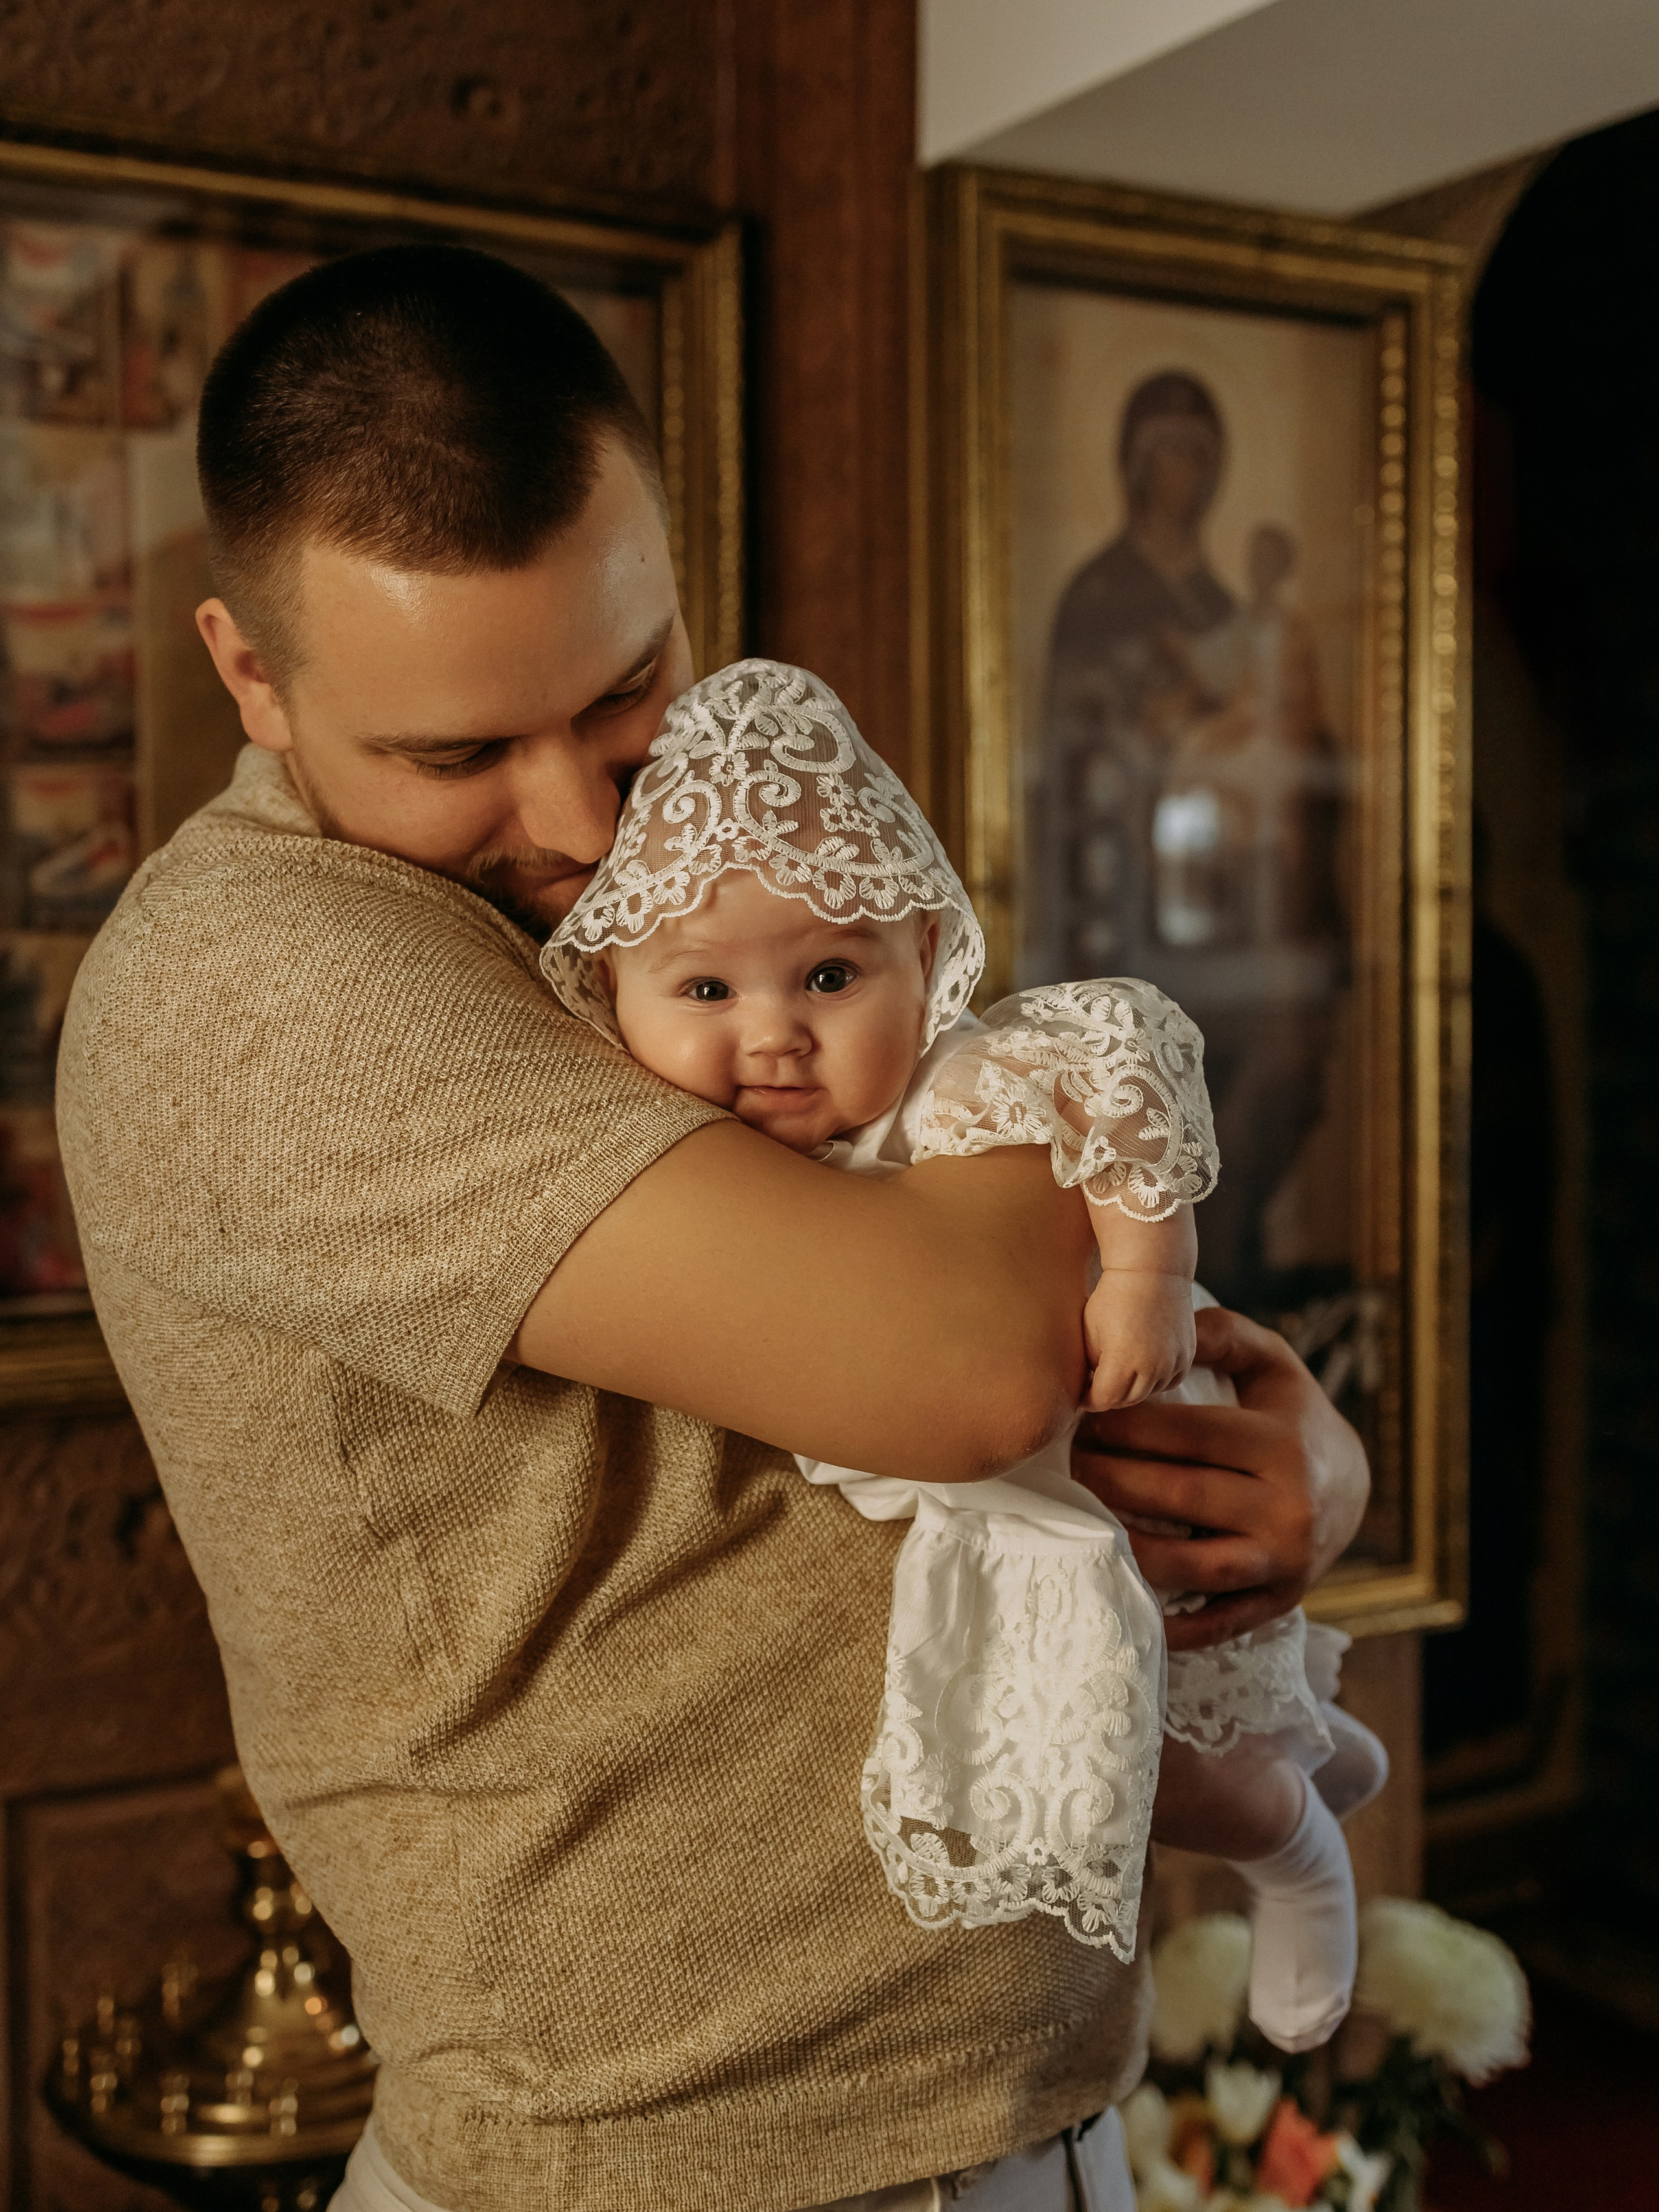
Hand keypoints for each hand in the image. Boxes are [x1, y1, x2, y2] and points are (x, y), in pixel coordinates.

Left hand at [1072, 1304, 1368, 1648]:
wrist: (1353, 1490)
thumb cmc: (1291, 1415)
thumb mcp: (1272, 1364)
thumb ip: (1222, 1334)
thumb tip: (1162, 1333)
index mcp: (1282, 1444)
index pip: (1188, 1434)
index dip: (1126, 1424)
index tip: (1082, 1415)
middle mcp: (1288, 1508)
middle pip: (1179, 1496)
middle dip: (1110, 1478)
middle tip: (1068, 1462)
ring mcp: (1281, 1563)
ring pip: (1188, 1564)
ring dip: (1124, 1544)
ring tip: (1080, 1517)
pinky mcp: (1275, 1604)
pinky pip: (1214, 1622)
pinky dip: (1168, 1619)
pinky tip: (1122, 1595)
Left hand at [1082, 1268, 1196, 1409]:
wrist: (1152, 1272)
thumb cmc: (1113, 1298)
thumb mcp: (1091, 1332)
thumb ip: (1091, 1366)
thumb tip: (1091, 1386)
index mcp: (1123, 1361)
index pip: (1103, 1399)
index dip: (1089, 1400)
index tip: (1081, 1396)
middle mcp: (1152, 1367)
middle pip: (1126, 1400)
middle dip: (1109, 1397)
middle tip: (1096, 1388)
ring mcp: (1173, 1363)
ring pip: (1148, 1393)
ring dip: (1131, 1389)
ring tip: (1117, 1376)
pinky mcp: (1186, 1356)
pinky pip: (1168, 1382)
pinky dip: (1154, 1381)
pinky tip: (1141, 1369)